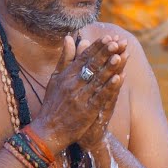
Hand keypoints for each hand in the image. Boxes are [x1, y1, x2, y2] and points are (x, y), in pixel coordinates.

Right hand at [30, 34, 127, 152]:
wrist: (48, 130)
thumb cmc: (53, 103)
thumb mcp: (56, 78)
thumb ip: (65, 58)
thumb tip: (69, 37)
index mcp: (67, 75)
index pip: (84, 58)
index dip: (97, 47)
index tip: (108, 38)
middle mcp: (73, 84)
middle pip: (92, 66)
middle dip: (105, 53)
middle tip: (117, 42)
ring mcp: (80, 98)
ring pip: (98, 80)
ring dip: (110, 68)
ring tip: (120, 56)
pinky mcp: (87, 111)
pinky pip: (100, 97)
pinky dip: (109, 87)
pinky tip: (118, 78)